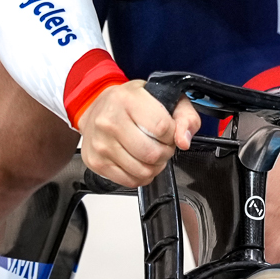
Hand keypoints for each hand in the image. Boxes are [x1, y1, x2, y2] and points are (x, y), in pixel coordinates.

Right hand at [79, 81, 199, 186]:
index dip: (172, 134)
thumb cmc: (131, 103)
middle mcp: (109, 121)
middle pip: (152, 153)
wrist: (96, 110)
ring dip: (154, 167)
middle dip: (165, 153)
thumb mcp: (163, 97)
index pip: (162, 128)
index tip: (168, 132)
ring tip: (151, 153)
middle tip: (161, 145)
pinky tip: (139, 163)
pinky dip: (141, 176)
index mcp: (127, 100)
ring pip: (142, 171)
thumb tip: (183, 141)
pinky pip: (130, 181)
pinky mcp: (96, 162)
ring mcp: (101, 144)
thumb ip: (184, 116)